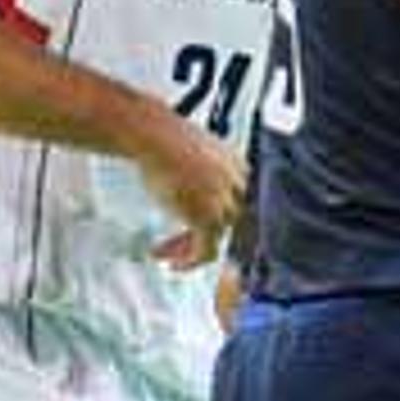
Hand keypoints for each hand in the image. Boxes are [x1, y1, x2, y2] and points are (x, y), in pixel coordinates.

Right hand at [134, 106, 245, 268]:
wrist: (157, 137)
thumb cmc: (166, 141)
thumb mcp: (195, 155)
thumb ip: (205, 175)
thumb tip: (194, 193)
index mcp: (239, 165)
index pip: (243, 201)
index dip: (225, 219)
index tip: (201, 230)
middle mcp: (238, 183)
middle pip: (233, 221)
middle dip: (206, 235)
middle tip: (181, 246)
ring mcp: (224, 201)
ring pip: (218, 237)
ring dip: (190, 249)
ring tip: (167, 255)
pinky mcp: (207, 217)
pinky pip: (205, 250)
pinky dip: (190, 262)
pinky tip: (172, 263)